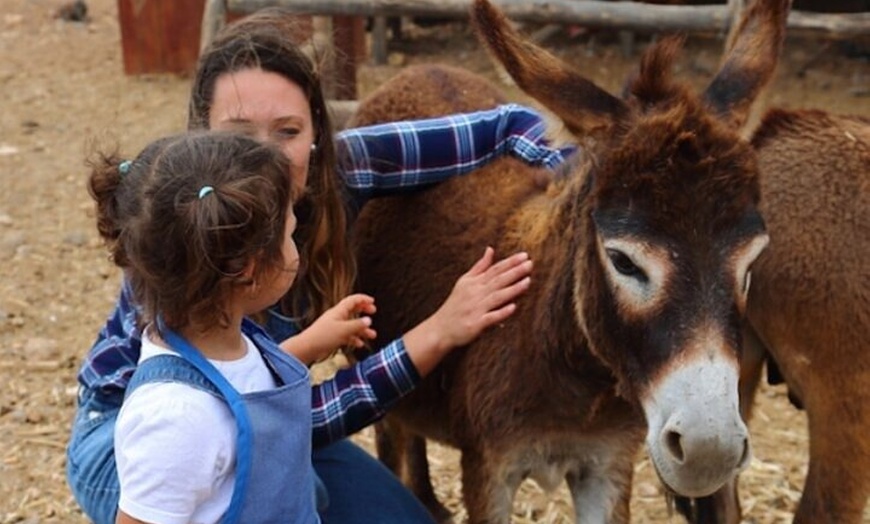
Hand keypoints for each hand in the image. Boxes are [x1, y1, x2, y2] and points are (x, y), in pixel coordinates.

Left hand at [280, 294, 376, 364]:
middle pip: (352, 310)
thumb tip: (369, 320)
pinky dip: (354, 338)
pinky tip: (359, 344)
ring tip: (372, 335)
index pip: (353, 300)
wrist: (307, 348)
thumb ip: (357, 325)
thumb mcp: (344, 330)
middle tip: (373, 312)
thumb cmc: (323, 336)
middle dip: (363, 310)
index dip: (363, 299)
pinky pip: (346, 335)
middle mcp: (337, 317)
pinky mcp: (332, 337)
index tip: (373, 301)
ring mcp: (334, 327)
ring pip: (351, 325)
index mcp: (339, 311)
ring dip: (362, 329)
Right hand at [403, 247, 531, 375]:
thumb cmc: (455, 304)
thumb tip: (490, 249)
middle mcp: (475, 293)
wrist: (440, 328)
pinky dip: (501, 312)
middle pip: (498, 280)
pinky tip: (513, 307)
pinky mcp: (475, 324)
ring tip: (528, 282)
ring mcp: (476, 309)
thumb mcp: (464, 282)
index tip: (525, 256)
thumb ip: (479, 266)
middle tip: (530, 264)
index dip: (510, 262)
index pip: (495, 269)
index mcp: (474, 282)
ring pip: (497, 297)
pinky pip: (490, 317)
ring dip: (512, 289)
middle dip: (515, 272)